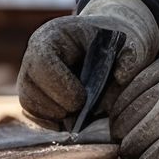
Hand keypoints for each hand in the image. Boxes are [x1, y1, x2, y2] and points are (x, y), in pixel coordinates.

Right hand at [17, 0, 158, 128]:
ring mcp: (28, 76)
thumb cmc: (116, 44)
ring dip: (57, 117)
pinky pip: (34, 116)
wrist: (106, 47)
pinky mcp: (32, 95)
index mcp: (52, 36)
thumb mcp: (128, 43)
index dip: (62, 86)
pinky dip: (54, 123)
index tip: (84, 99)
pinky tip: (74, 118)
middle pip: (31, 90)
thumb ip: (130, 57)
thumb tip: (121, 77)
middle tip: (84, 109)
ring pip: (31, 106)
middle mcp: (32, 56)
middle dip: (61, 107)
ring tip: (80, 112)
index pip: (42, 63)